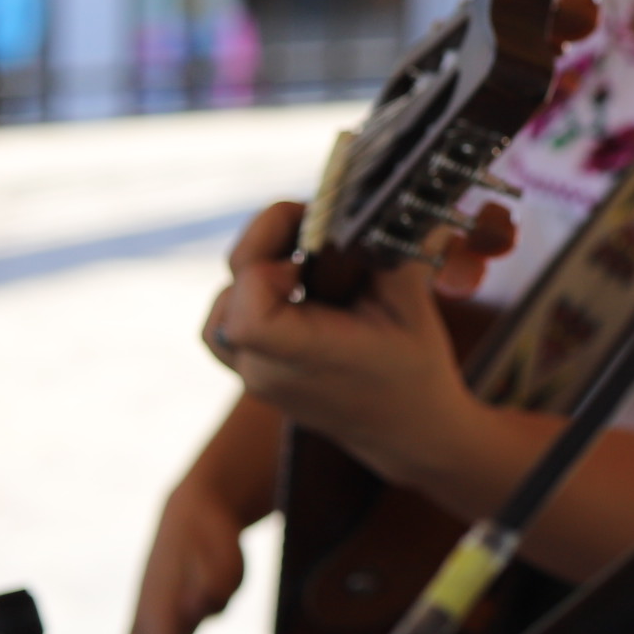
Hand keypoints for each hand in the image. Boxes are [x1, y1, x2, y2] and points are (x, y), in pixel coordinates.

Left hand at [201, 199, 513, 489]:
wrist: (409, 432)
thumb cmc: (415, 369)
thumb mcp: (411, 305)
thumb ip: (384, 251)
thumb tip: (371, 200)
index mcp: (305, 357)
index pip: (247, 304)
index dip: (268, 261)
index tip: (312, 249)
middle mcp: (265, 371)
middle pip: (231, 294)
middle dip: (267, 248)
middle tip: (313, 234)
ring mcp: (253, 377)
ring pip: (219, 310)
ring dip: (252, 276)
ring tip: (300, 264)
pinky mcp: (252, 375)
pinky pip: (223, 329)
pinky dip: (244, 300)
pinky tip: (288, 288)